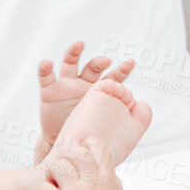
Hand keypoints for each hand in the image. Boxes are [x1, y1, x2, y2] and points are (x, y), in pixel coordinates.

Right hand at [36, 40, 135, 160]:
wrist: (64, 144)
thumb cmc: (87, 132)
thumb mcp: (107, 126)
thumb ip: (125, 118)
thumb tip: (144, 109)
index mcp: (99, 89)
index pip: (113, 77)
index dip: (122, 69)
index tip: (131, 62)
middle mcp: (83, 82)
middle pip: (92, 67)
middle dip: (99, 62)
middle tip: (105, 60)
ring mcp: (67, 85)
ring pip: (70, 64)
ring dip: (74, 53)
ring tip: (79, 45)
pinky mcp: (50, 91)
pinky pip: (46, 77)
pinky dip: (45, 68)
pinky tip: (47, 63)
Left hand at [37, 137, 129, 189]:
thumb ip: (111, 184)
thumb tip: (108, 174)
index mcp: (109, 178)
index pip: (96, 145)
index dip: (85, 147)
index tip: (80, 159)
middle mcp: (93, 182)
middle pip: (75, 152)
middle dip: (67, 159)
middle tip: (63, 174)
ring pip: (58, 165)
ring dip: (53, 174)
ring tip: (54, 187)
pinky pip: (43, 187)